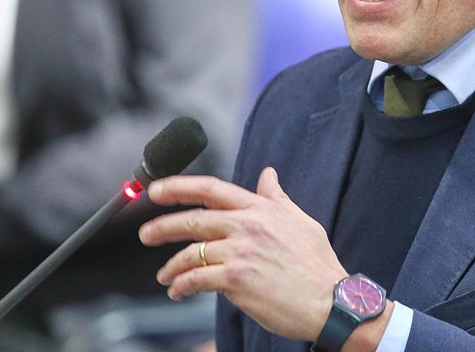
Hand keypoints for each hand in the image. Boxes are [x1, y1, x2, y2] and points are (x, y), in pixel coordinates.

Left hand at [139, 167, 347, 341]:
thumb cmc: (318, 264)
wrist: (330, 301)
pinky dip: (182, 285)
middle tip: (144, 233)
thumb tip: (268, 174)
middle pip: (193, 219)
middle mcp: (247, 225)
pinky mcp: (236, 279)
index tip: (157, 188)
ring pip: (190, 253)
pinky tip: (178, 290)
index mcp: (261, 208)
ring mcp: (240, 252)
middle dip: (162, 226)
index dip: (179, 186)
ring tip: (164, 275)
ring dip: (171, 265)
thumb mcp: (301, 220)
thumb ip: (277, 198)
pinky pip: (196, 279)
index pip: (212, 189)